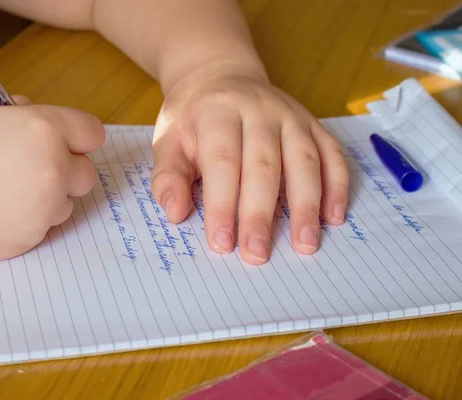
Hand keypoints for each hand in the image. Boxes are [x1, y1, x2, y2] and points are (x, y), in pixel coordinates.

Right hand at [0, 97, 103, 268]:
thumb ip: (19, 117)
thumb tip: (36, 114)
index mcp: (43, 130)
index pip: (92, 132)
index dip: (77, 136)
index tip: (64, 141)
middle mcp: (53, 170)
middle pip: (86, 174)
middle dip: (66, 170)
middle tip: (31, 167)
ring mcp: (43, 210)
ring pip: (66, 203)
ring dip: (48, 198)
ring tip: (3, 192)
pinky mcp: (29, 240)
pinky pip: (42, 227)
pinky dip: (27, 220)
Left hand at [151, 63, 348, 263]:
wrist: (220, 76)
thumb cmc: (192, 117)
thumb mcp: (168, 140)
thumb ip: (169, 177)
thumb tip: (176, 214)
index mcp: (218, 113)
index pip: (222, 163)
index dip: (222, 205)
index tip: (222, 244)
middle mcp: (259, 110)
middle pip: (264, 166)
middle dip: (261, 214)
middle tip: (258, 254)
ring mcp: (291, 115)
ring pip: (304, 161)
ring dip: (306, 206)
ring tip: (305, 244)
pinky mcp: (312, 123)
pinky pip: (332, 153)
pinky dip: (337, 185)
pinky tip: (333, 217)